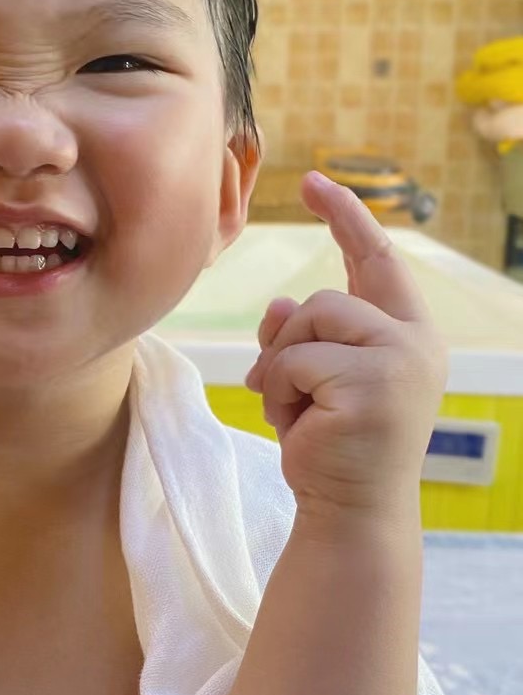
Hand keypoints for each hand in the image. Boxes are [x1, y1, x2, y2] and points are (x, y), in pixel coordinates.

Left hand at [243, 172, 447, 516]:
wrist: (348, 512)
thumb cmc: (332, 447)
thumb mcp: (312, 381)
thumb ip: (303, 337)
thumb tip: (280, 305)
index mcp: (409, 335)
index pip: (376, 260)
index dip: (345, 218)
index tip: (313, 182)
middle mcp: (416, 343)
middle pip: (325, 300)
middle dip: (287, 343)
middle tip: (281, 393)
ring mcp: (400, 363)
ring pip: (309, 324)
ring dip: (280, 369)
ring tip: (292, 411)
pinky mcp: (372, 385)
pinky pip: (296, 360)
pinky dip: (279, 391)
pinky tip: (297, 425)